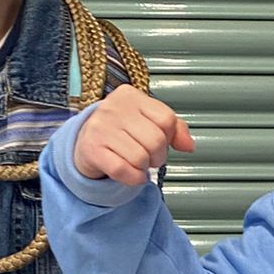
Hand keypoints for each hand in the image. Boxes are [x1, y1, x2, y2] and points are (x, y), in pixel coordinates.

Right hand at [71, 86, 195, 186]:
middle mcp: (113, 108)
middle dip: (158, 156)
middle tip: (148, 157)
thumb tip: (188, 145)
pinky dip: (133, 178)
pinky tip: (130, 174)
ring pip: (140, 158)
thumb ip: (174, 128)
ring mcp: (100, 128)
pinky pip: (123, 171)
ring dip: (143, 168)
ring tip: (135, 162)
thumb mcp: (148, 121)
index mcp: (130, 96)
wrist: (85, 143)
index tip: (160, 141)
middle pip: (156, 140)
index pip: (166, 119)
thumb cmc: (120, 132)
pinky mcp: (92, 150)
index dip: (169, 137)